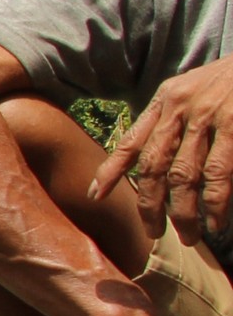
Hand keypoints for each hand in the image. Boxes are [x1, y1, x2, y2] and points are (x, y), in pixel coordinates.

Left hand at [91, 58, 232, 247]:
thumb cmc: (232, 79)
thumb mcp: (193, 88)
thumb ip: (171, 117)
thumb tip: (151, 160)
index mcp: (167, 99)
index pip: (132, 140)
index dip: (111, 171)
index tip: (95, 196)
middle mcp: (182, 107)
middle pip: (154, 166)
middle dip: (150, 204)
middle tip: (153, 233)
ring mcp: (209, 116)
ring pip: (184, 176)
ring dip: (183, 212)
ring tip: (188, 236)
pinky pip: (218, 174)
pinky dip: (215, 202)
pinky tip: (216, 220)